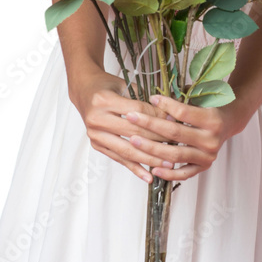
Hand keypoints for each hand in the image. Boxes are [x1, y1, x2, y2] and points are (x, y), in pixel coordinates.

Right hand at [69, 69, 172, 184]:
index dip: (157, 118)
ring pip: (127, 150)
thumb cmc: (107, 86)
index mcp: (104, 100)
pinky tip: (148, 176)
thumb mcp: (124, 85)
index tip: (174, 122)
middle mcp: (96, 119)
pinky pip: (119, 158)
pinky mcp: (96, 145)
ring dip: (149, 159)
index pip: (137, 112)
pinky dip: (135, 168)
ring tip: (167, 164)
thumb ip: (144, 100)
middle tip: (177, 145)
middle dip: (158, 140)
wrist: (84, 91)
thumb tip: (169, 116)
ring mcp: (94, 134)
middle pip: (134, 133)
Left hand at [124, 93, 243, 182]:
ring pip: (175, 155)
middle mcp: (211, 140)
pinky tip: (152, 169)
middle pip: (175, 133)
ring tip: (133, 141)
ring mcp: (208, 156)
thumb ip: (181, 100)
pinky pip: (183, 174)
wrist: (230, 123)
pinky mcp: (204, 167)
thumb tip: (154, 98)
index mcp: (212, 120)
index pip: (183, 113)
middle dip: (150, 125)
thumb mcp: (201, 99)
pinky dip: (168, 173)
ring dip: (152, 148)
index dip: (165, 104)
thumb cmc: (210, 107)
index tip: (150, 98)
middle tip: (131, 117)